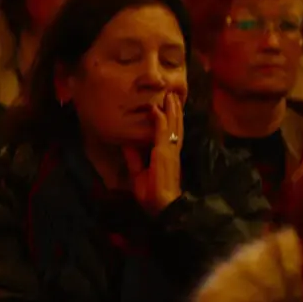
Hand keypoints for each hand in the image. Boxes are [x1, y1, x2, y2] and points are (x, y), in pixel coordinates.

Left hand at [123, 92, 184, 215]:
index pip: (171, 134)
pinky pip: (162, 134)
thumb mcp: (138, 174)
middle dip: (175, 111)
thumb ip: (134, 158)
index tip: (170, 106)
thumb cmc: (152, 195)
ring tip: (170, 96)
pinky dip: (160, 121)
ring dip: (171, 111)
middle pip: (175, 127)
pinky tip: (157, 110)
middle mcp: (172, 151)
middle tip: (173, 94)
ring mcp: (169, 151)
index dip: (172, 120)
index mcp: (168, 156)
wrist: (162, 207)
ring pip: (172, 126)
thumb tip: (127, 143)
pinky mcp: (164, 154)